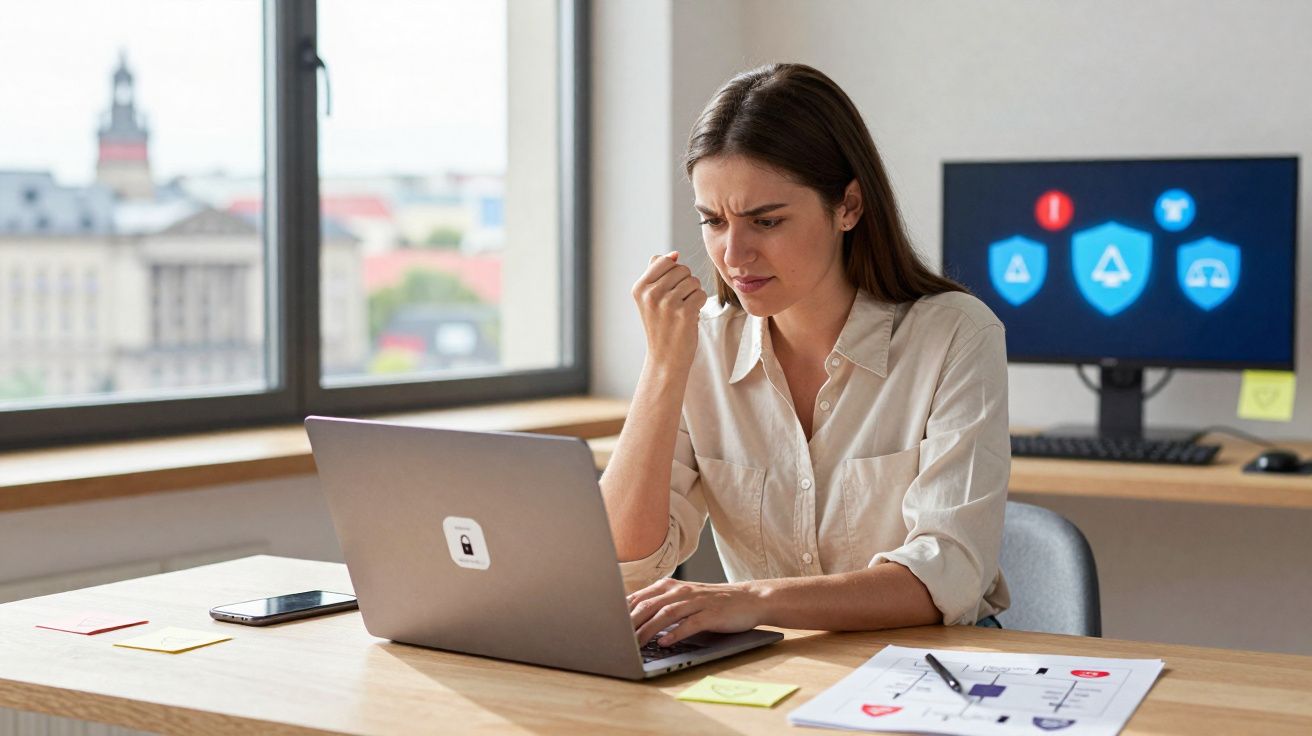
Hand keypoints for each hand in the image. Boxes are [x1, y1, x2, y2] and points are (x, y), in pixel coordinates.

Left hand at [628, 577, 763, 646]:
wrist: (749, 598)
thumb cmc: (713, 602)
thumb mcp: (685, 598)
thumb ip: (661, 604)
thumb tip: (633, 620)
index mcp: (671, 586)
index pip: (640, 597)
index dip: (622, 612)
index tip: (608, 625)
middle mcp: (681, 591)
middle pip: (649, 605)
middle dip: (630, 622)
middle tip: (616, 638)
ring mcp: (697, 602)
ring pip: (666, 614)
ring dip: (648, 630)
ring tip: (635, 644)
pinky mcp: (711, 614)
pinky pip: (690, 624)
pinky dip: (675, 633)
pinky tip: (665, 642)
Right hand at [631, 251, 706, 371]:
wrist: (665, 359)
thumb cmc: (661, 326)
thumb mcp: (649, 299)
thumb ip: (657, 274)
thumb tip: (674, 255)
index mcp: (639, 288)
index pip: (664, 261)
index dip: (673, 273)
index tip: (669, 290)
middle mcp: (650, 294)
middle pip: (681, 269)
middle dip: (685, 283)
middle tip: (677, 303)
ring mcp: (667, 303)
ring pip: (693, 281)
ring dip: (693, 294)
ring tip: (682, 310)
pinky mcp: (684, 313)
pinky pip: (701, 294)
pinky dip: (700, 304)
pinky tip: (690, 317)